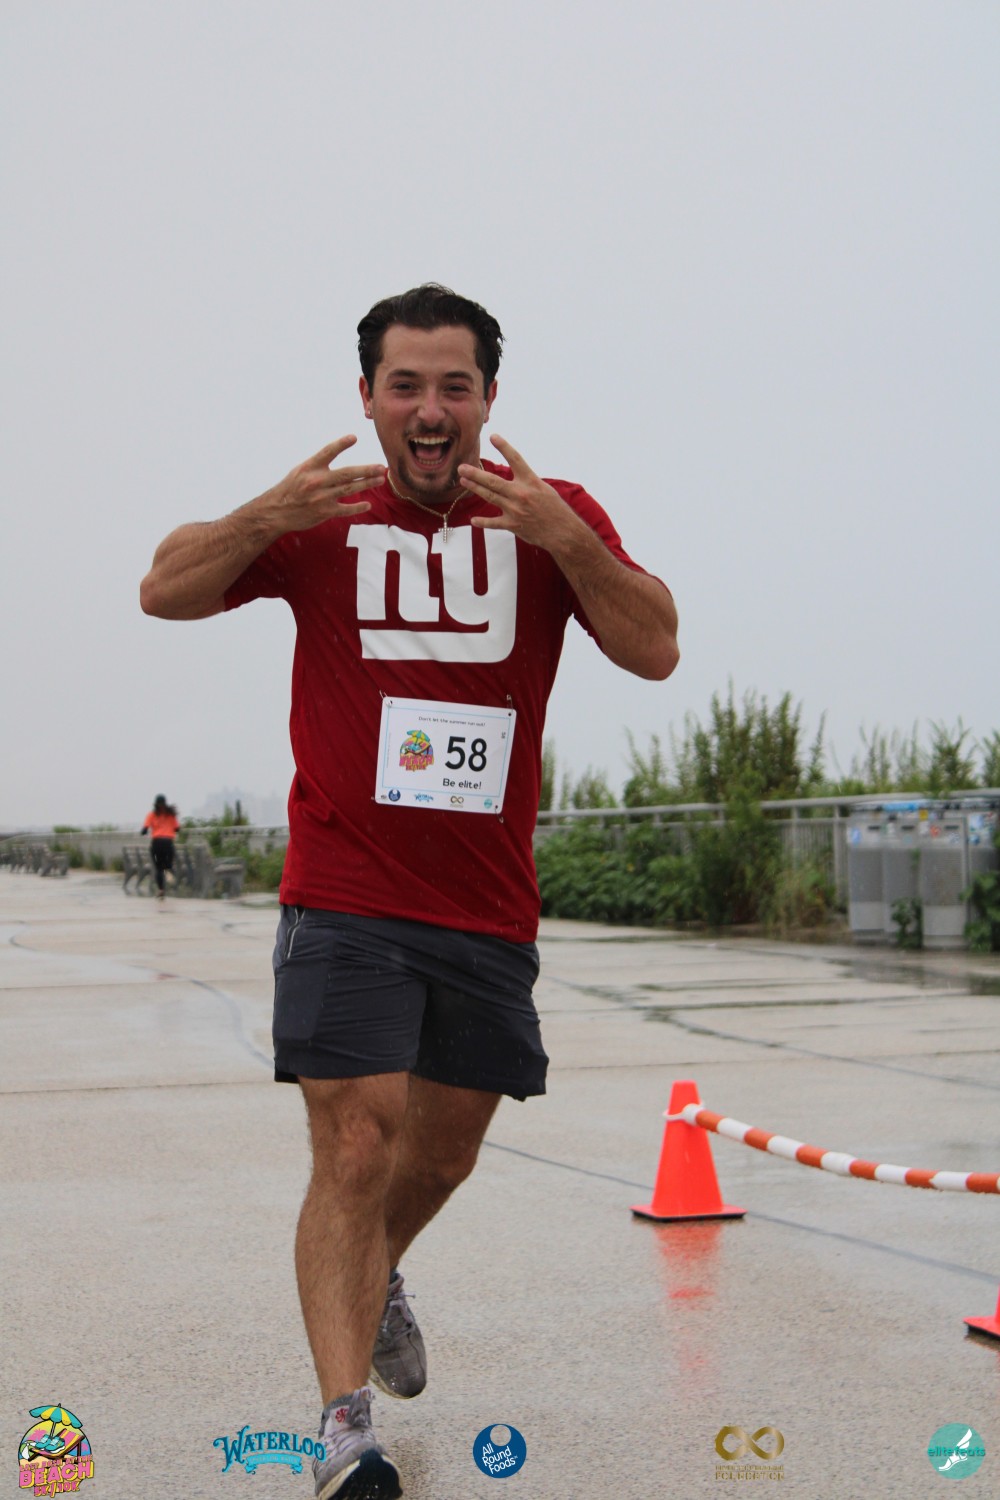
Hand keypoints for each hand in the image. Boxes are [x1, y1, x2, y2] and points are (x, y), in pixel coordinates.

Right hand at [265, 436, 385, 532]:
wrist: (276, 512)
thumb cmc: (290, 489)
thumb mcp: (300, 471)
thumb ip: (319, 465)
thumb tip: (337, 454)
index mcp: (309, 467)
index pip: (327, 452)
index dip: (340, 444)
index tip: (354, 437)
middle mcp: (317, 481)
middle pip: (346, 474)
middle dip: (366, 470)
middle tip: (381, 467)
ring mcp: (322, 498)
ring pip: (349, 489)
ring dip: (367, 484)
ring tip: (380, 479)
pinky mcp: (325, 512)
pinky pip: (345, 509)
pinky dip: (357, 507)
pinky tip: (368, 504)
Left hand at [460, 436, 577, 550]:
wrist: (563, 532)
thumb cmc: (555, 509)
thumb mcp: (544, 489)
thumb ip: (526, 481)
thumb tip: (512, 474)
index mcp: (531, 481)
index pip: (516, 459)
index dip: (504, 446)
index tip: (493, 436)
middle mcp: (521, 493)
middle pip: (493, 481)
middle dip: (475, 474)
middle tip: (461, 467)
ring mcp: (515, 510)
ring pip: (490, 496)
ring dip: (474, 488)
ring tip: (463, 481)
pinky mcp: (513, 525)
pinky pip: (494, 523)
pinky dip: (482, 522)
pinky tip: (473, 520)